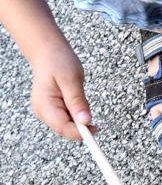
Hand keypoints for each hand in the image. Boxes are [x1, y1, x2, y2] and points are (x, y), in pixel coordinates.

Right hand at [0, 0, 93, 140]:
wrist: (49, 52)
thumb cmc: (58, 62)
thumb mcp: (71, 80)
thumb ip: (77, 101)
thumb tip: (85, 121)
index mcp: (45, 104)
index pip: (63, 127)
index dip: (80, 132)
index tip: (95, 129)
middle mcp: (43, 111)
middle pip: (65, 129)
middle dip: (80, 126)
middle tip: (90, 109)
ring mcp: (46, 111)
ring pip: (67, 125)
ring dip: (78, 119)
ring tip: (78, 98)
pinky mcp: (52, 110)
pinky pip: (67, 118)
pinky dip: (76, 114)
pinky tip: (76, 101)